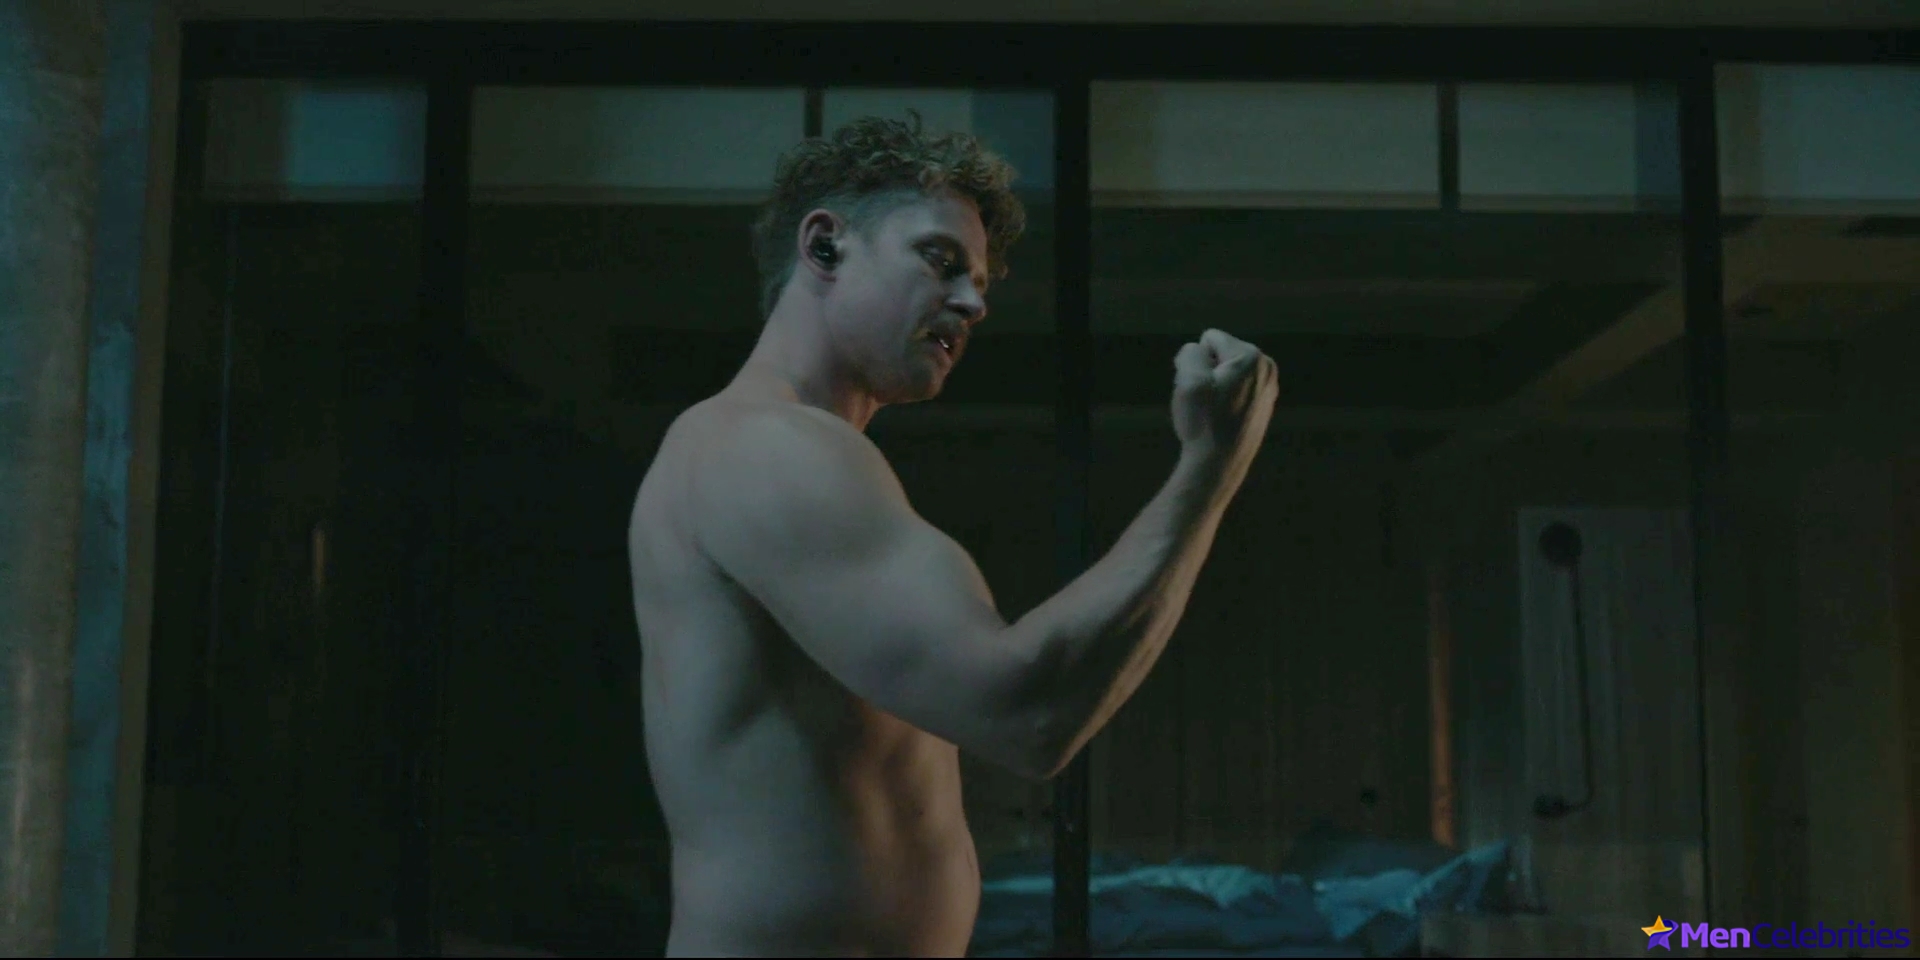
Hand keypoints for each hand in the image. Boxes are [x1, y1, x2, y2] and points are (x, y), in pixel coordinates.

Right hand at [1171, 329, 1277, 475]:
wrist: (1219, 463)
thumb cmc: (1204, 421)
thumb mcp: (1187, 378)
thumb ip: (1190, 352)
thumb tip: (1198, 350)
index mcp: (1251, 356)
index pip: (1209, 338)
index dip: (1196, 361)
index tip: (1200, 388)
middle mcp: (1266, 367)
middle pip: (1221, 354)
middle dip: (1208, 371)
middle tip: (1205, 401)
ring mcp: (1269, 387)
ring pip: (1228, 373)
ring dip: (1216, 386)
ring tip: (1214, 412)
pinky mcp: (1265, 405)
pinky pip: (1236, 390)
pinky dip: (1227, 400)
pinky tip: (1223, 420)